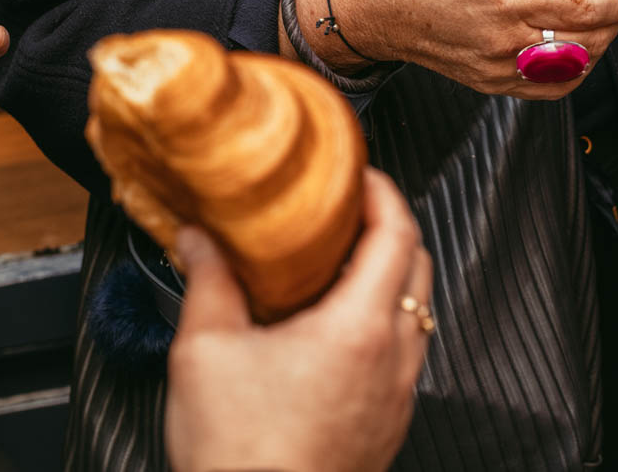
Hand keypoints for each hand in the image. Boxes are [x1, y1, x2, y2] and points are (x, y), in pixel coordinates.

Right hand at [165, 169, 431, 471]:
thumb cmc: (240, 457)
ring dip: (389, 276)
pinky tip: (336, 329)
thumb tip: (199, 240)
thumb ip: (207, 281)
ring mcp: (396, 396)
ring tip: (340, 264)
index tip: (362, 173)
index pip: (397, 234)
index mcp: (357, 329)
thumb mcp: (206, 351)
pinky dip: (383, 322)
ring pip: (416, 313)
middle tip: (350, 208)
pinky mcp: (387, 425)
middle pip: (418, 266)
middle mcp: (391, 360)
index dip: (383, 191)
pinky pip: (403, 355)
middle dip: (389, 226)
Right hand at [287, 0, 617, 98]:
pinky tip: (573, 50)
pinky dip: (570, 73)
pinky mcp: (488, 83)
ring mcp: (496, 69)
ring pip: (571, 71)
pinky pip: (544, 89)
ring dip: (598, 48)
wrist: (370, 9)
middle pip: (587, 43)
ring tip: (601, 21)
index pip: (584, 7)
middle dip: (617, 22)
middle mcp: (503, 41)